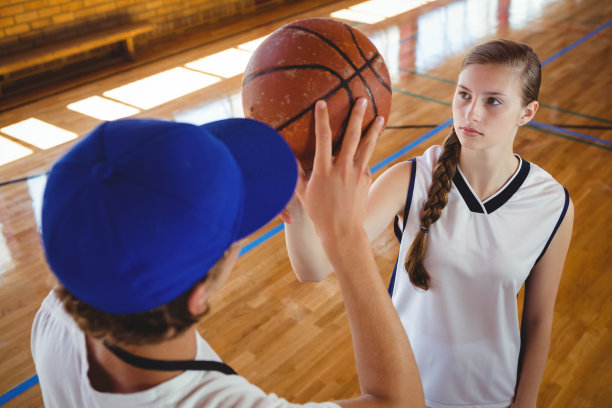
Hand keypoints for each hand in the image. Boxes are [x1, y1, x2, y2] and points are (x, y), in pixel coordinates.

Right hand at [296, 98, 383, 240]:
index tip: (322, 103)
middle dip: (357, 116)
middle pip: (351, 136)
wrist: (342, 230)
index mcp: (324, 170)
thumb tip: (287, 156)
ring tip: (380, 117)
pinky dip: (368, 152)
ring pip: (367, 146)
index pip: (323, 138)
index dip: (322, 119)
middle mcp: (342, 169)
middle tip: (362, 100)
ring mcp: (357, 174)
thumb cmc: (319, 212)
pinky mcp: (366, 179)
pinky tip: (369, 146)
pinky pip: (366, 162)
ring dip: (373, 129)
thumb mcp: (302, 193)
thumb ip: (297, 172)